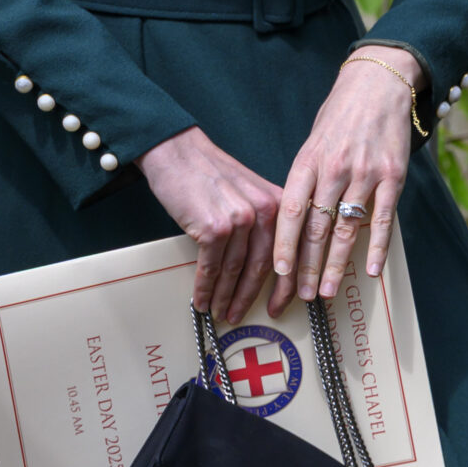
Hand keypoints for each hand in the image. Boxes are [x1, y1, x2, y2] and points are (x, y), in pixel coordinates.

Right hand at [136, 127, 281, 322]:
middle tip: (242, 314)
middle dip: (251, 297)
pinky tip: (203, 300)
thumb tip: (261, 261)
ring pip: (236, 271)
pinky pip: (211, 268)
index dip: (286, 285)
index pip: (290, 253)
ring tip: (222, 312)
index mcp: (279, 203)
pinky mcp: (214, 228)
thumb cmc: (209, 171)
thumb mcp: (249, 191)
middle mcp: (265, 211)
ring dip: (227, 297)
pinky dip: (206, 288)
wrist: (177, 152)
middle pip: (264, 267)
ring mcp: (240, 220)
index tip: (281, 304)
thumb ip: (262, 220)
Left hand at [269, 45, 422, 316]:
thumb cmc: (340, 116)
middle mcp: (334, 169)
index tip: (277, 273)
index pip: (289, 211)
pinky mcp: (393, 176)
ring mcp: (365, 173)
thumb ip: (305, 180)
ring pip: (347, 229)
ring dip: (337, 265)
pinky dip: (376, 247)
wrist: (379, 83)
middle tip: (300, 296)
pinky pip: (382, 218)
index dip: (282, 244)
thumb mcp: (313, 142)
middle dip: (307, 266)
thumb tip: (294, 221)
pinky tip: (369, 270)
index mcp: (308, 161)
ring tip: (328, 292)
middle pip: (316, 227)